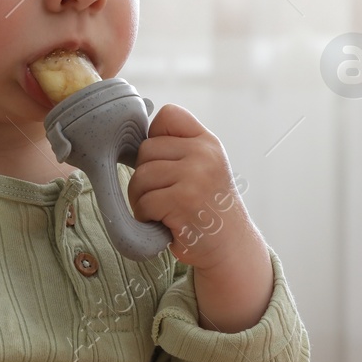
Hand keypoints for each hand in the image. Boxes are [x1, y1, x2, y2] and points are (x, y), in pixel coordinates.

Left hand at [128, 104, 257, 271]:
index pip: (169, 115)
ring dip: (140, 198)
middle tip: (159, 196)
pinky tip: (161, 222)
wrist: (230, 246)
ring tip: (159, 210)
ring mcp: (195, 176)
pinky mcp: (183, 201)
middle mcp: (204, 154)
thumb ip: (178, 150)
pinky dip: (145, 216)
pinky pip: (145, 201)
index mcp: (208, 142)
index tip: (162, 162)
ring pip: (141, 176)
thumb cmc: (208, 208)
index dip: (155, 136)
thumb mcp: (204, 168)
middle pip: (146, 150)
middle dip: (144, 176)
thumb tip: (130, 140)